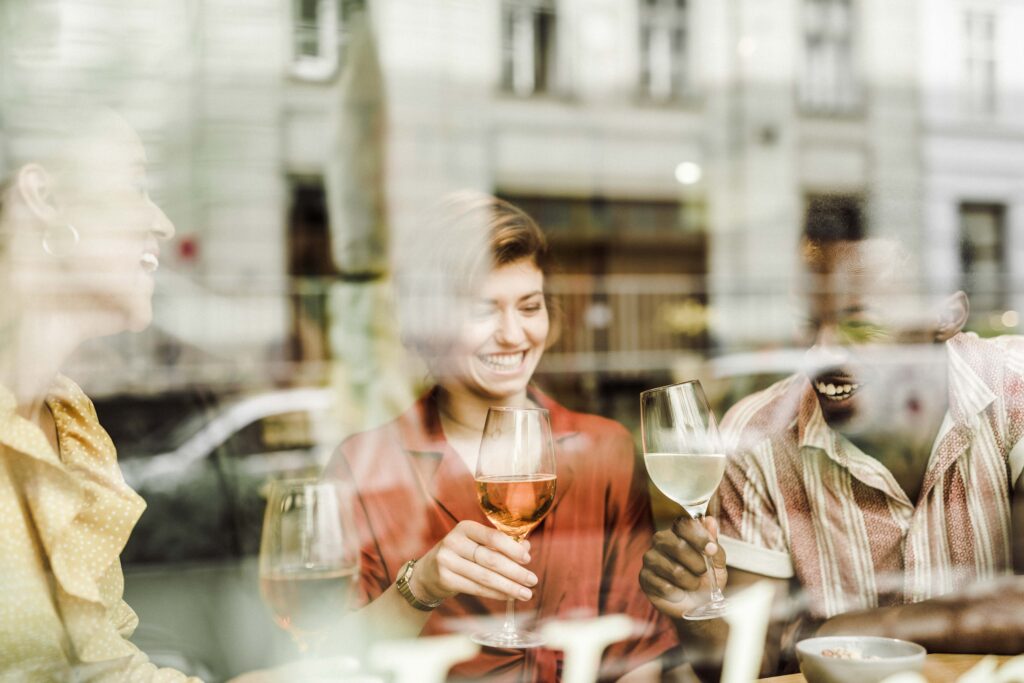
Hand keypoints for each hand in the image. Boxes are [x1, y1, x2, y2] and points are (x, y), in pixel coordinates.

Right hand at [410, 520, 537, 603]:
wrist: (429, 572)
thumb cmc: (462, 554)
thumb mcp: (477, 543)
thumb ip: (501, 544)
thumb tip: (526, 548)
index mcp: (465, 527)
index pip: (493, 537)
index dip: (512, 549)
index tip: (528, 559)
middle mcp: (454, 542)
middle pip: (491, 559)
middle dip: (515, 572)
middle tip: (532, 580)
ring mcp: (447, 561)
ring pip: (485, 576)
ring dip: (509, 586)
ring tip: (526, 593)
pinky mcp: (445, 579)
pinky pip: (476, 588)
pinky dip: (496, 593)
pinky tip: (508, 596)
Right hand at [639, 511, 727, 616]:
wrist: (696, 606)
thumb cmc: (706, 580)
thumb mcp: (717, 563)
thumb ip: (714, 544)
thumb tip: (710, 520)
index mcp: (678, 532)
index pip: (683, 524)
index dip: (699, 536)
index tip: (711, 550)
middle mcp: (661, 541)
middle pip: (676, 545)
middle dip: (696, 563)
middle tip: (702, 572)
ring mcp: (650, 558)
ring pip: (673, 569)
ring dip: (690, 581)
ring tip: (693, 585)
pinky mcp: (644, 577)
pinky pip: (664, 586)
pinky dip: (677, 593)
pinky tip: (679, 593)